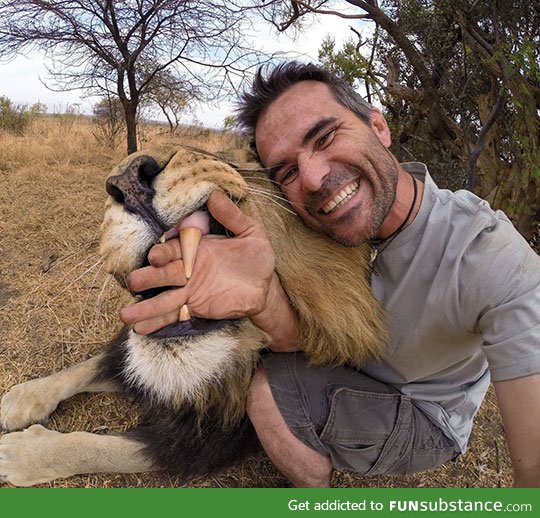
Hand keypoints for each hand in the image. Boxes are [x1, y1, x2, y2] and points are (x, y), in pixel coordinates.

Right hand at [120, 191, 276, 334]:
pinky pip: (174, 315)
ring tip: (126, 316)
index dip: (163, 252)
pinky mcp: (195, 308)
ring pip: (163, 297)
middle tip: (134, 282)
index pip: (175, 249)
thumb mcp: (251, 233)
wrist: (266, 287)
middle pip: (163, 273)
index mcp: (197, 248)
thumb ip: (232, 217)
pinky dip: (157, 322)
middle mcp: (188, 269)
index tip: (154, 257)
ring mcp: (190, 290)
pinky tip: (140, 329)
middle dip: (148, 277)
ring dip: (145, 307)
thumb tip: (214, 195)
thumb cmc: (257, 257)